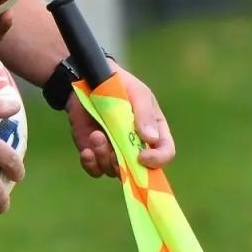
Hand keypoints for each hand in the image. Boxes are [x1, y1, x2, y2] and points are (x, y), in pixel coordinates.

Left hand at [67, 62, 174, 178]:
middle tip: (112, 150)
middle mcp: (136, 146)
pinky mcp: (96, 153)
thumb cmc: (120, 84)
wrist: (88, 81)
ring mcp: (115, 151)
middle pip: (139, 170)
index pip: (164, 153)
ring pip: (114, 170)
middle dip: (125, 164)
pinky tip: (86, 152)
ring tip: (95, 136)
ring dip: (104, 157)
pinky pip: (95, 169)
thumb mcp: (137, 94)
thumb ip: (144, 114)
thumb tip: (151, 139)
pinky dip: (91, 164)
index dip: (157, 160)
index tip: (141, 157)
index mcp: (154, 131)